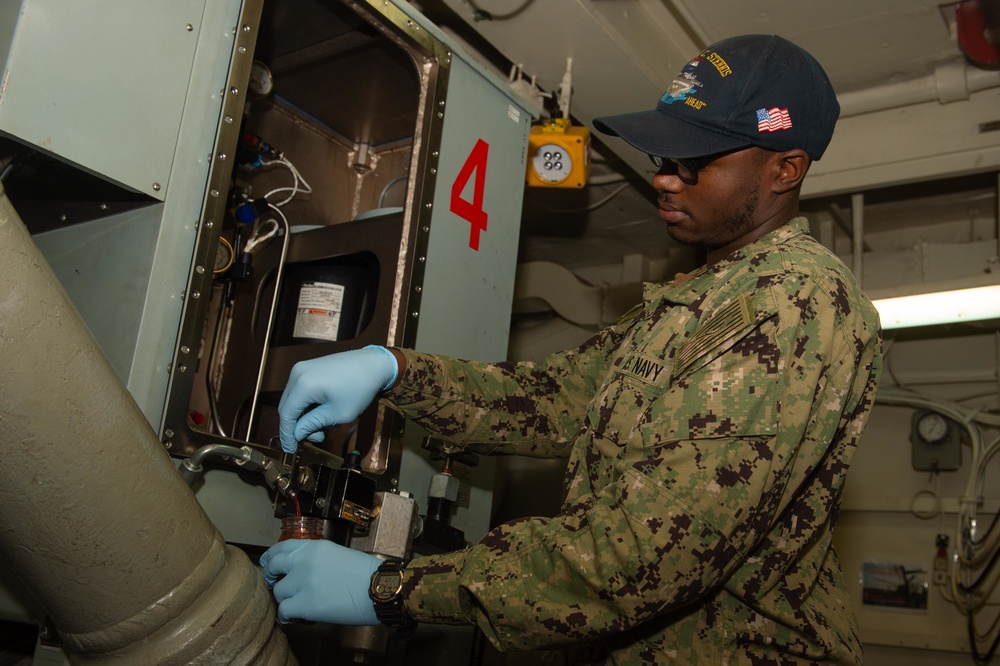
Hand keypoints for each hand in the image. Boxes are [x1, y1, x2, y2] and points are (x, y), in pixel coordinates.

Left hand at [259, 539, 381, 624]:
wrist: (377, 588)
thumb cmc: (364, 574)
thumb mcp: (336, 555)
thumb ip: (314, 559)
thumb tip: (296, 571)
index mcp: (314, 547)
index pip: (282, 547)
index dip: (271, 556)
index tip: (267, 563)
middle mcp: (304, 561)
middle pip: (273, 566)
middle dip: (270, 576)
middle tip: (272, 584)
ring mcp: (303, 581)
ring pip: (278, 591)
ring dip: (286, 599)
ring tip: (296, 604)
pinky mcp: (305, 603)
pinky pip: (284, 610)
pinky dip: (287, 616)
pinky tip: (293, 617)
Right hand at [278, 345, 397, 452]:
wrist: (374, 364)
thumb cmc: (360, 388)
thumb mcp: (338, 414)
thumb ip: (313, 424)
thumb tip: (297, 434)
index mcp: (303, 385)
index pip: (287, 415)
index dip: (287, 435)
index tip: (291, 449)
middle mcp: (297, 373)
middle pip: (287, 407)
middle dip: (297, 426)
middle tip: (316, 437)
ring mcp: (302, 368)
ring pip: (293, 399)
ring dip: (303, 416)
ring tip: (323, 425)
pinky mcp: (309, 367)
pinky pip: (300, 390)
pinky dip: (307, 404)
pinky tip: (322, 412)